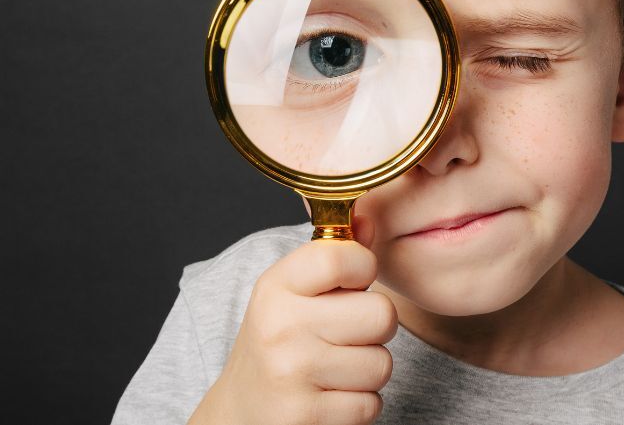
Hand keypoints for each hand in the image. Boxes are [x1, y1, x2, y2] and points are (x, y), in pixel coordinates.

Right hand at [189, 214, 396, 424]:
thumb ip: (334, 257)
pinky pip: (371, 404)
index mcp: (277, 286)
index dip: (364, 269)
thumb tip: (371, 219)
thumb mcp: (293, 292)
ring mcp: (291, 373)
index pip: (344, 257)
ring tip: (336, 367)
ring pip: (381, 364)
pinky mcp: (305, 416)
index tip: (351, 284)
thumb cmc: (277, 341)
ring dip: (367, 371)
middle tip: (346, 334)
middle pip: (381, 315)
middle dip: (374, 329)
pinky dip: (358, 404)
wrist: (241, 409)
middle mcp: (281, 325)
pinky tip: (330, 395)